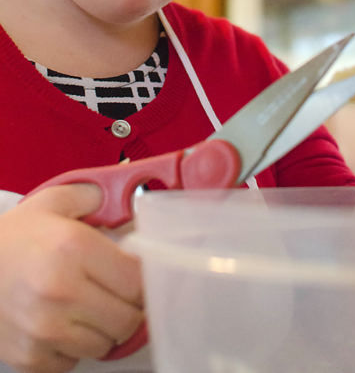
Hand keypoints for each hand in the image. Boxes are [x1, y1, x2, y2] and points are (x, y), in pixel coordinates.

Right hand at [0, 184, 142, 372]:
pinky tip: (62, 324)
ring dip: (103, 330)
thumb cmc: (12, 238)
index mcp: (73, 248)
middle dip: (129, 308)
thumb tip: (131, 201)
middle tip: (117, 295)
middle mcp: (61, 291)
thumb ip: (95, 196)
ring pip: (105, 346)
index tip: (137, 277)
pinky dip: (74, 348)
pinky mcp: (29, 358)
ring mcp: (44, 330)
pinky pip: (73, 362)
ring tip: (87, 308)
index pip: (137, 281)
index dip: (144, 280)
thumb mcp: (53, 202)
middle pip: (127, 319)